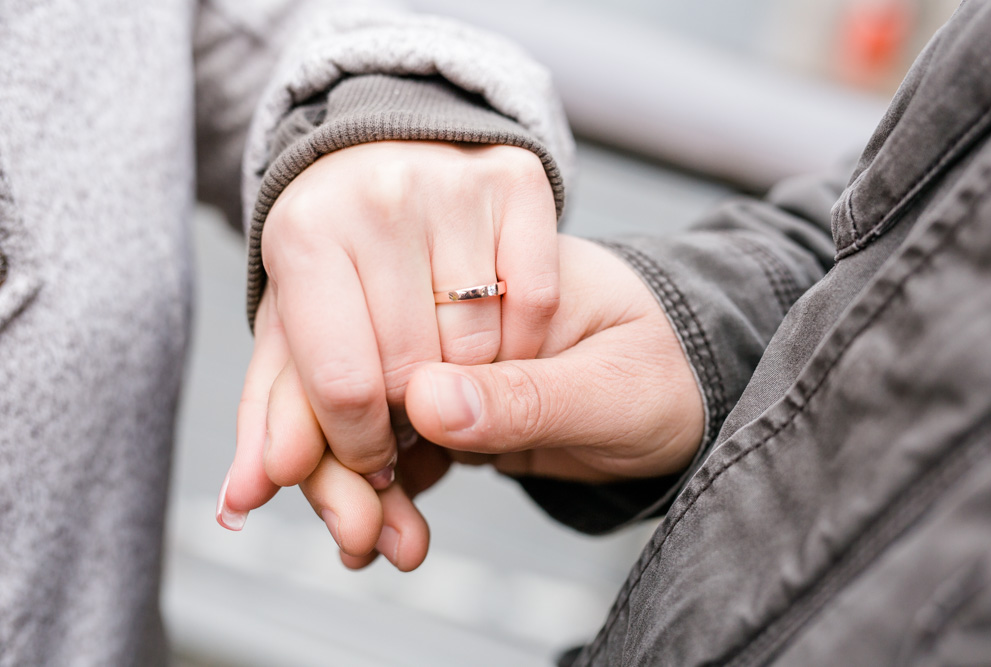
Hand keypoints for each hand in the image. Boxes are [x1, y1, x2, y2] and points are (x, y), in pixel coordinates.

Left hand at [217, 141, 557, 555]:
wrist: (384, 160)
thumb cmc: (336, 262)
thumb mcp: (293, 332)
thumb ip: (275, 418)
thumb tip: (242, 503)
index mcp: (302, 232)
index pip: (344, 387)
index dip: (362, 446)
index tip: (372, 453)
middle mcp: (376, 195)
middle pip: (414, 375)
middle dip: (411, 416)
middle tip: (408, 403)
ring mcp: (452, 180)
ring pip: (479, 347)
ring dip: (470, 385)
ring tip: (444, 366)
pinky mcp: (518, 175)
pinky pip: (534, 304)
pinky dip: (521, 343)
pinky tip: (495, 337)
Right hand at [233, 235, 702, 569]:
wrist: (686, 388)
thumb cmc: (667, 370)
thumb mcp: (615, 388)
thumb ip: (528, 396)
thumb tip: (428, 402)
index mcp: (483, 248)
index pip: (371, 315)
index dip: (343, 400)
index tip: (366, 477)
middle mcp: (441, 287)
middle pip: (338, 362)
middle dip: (336, 458)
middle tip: (359, 534)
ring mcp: (433, 340)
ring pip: (345, 403)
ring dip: (346, 480)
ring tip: (370, 543)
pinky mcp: (437, 391)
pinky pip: (382, 435)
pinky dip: (374, 486)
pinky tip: (382, 530)